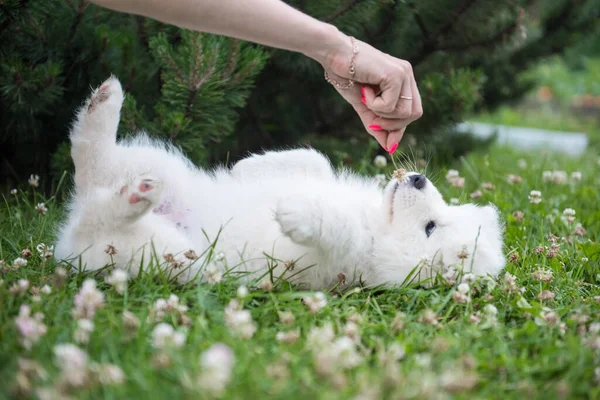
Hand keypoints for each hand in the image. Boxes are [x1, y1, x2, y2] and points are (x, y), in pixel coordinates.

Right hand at [312, 30, 422, 152]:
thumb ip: (378, 125)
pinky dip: (374, 105)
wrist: (334, 55)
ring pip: (404, 112)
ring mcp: (404, 73)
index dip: (398, 127)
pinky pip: (390, 105)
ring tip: (367, 99)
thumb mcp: (365, 107)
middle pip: (414, 114)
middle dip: (393, 124)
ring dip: (382, 114)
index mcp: (403, 81)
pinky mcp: (396, 74)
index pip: (412, 112)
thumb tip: (390, 148)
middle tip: (373, 119)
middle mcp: (407, 75)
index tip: (383, 135)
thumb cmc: (347, 77)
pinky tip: (365, 90)